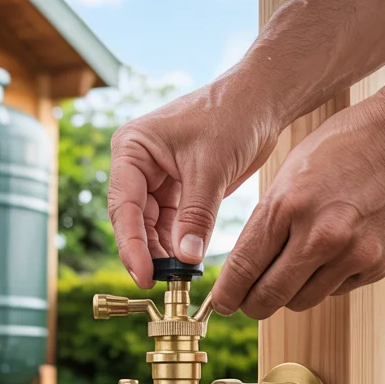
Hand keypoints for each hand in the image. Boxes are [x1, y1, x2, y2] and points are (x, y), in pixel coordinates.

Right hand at [108, 72, 281, 287]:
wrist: (262, 100)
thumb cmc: (232, 115)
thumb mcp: (211, 167)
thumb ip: (196, 215)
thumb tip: (185, 257)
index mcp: (132, 149)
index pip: (123, 205)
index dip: (131, 244)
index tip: (144, 275)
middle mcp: (138, 164)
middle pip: (132, 219)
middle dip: (146, 252)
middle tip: (162, 283)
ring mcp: (157, 178)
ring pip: (151, 226)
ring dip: (162, 252)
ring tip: (177, 278)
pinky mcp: (178, 189)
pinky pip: (172, 224)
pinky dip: (178, 243)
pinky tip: (186, 262)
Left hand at [211, 87, 384, 319]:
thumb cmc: (342, 148)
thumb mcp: (290, 175)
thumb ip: (267, 222)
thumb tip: (244, 268)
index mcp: (287, 206)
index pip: (243, 268)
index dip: (227, 294)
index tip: (222, 303)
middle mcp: (320, 236)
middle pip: (269, 297)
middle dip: (252, 305)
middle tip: (248, 303)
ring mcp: (353, 253)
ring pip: (302, 300)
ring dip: (290, 293)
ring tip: (292, 272)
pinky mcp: (379, 263)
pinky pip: (337, 290)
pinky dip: (326, 281)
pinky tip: (331, 255)